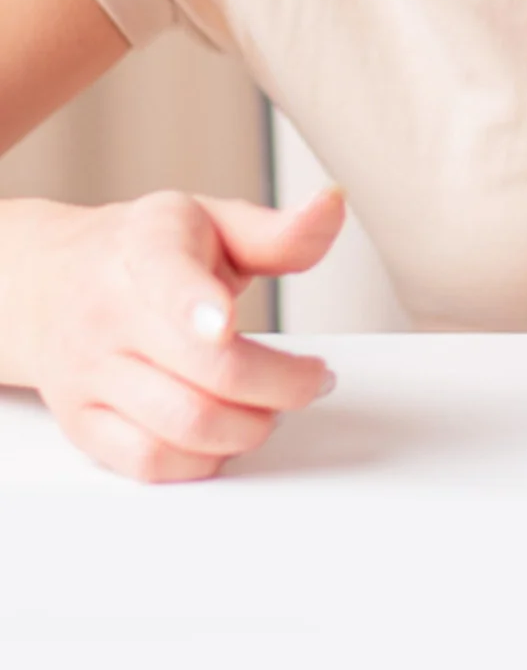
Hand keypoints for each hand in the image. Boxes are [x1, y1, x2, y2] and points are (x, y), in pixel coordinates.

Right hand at [21, 187, 344, 481]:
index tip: (226, 322)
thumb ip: (277, 230)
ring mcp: (93, 374)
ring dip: (251, 427)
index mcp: (147, 250)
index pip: (168, 278)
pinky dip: (203, 461)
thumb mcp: (211, 220)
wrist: (50, 281)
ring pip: (182, 425)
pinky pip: (148, 462)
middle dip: (284, 384)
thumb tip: (333, 207)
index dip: (197, 303)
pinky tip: (229, 434)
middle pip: (209, 370)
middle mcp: (110, 314)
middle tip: (315, 378)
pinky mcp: (83, 423)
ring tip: (275, 406)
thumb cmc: (143, 249)